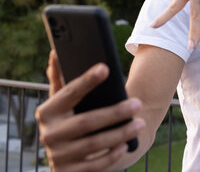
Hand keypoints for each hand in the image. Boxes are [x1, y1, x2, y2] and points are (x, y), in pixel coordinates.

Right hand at [35, 53, 145, 171]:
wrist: (67, 158)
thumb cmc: (71, 119)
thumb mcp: (63, 102)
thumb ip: (60, 78)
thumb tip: (56, 52)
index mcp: (47, 112)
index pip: (68, 93)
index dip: (87, 81)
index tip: (105, 68)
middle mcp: (48, 135)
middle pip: (86, 122)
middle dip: (114, 113)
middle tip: (138, 103)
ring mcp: (58, 157)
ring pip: (93, 144)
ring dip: (120, 133)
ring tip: (140, 123)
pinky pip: (93, 166)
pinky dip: (110, 156)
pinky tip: (126, 145)